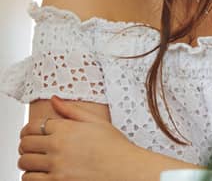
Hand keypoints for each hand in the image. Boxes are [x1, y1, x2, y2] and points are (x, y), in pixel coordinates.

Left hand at [18, 96, 142, 180]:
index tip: (33, 134)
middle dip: (26, 145)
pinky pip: (30, 179)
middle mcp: (58, 145)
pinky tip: (41, 173)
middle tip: (33, 148)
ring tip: (37, 161)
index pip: (33, 126)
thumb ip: (71, 110)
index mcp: (66, 129)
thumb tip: (54, 98)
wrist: (125, 168)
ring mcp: (56, 165)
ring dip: (27, 161)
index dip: (30, 130)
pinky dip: (31, 176)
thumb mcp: (96, 122)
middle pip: (25, 143)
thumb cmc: (114, 146)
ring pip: (25, 162)